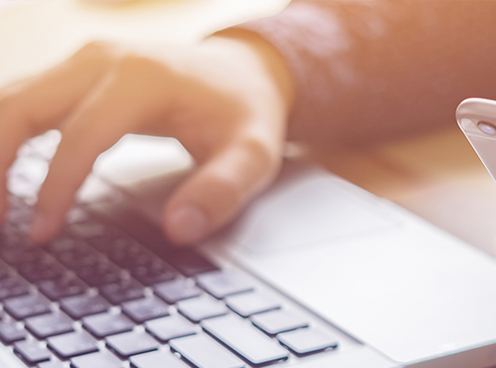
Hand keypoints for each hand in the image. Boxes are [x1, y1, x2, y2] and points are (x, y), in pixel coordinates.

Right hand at [0, 28, 293, 244]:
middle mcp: (103, 59)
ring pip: (9, 100)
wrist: (245, 71)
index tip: (41, 233)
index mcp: (143, 77)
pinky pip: (23, 102)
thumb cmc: (246, 111)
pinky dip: (4, 138)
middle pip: (18, 107)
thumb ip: (222, 190)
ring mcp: (85, 60)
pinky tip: (4, 178)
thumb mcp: (254, 154)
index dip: (55, 188)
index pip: (80, 136)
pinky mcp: (77, 72)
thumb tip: (179, 230)